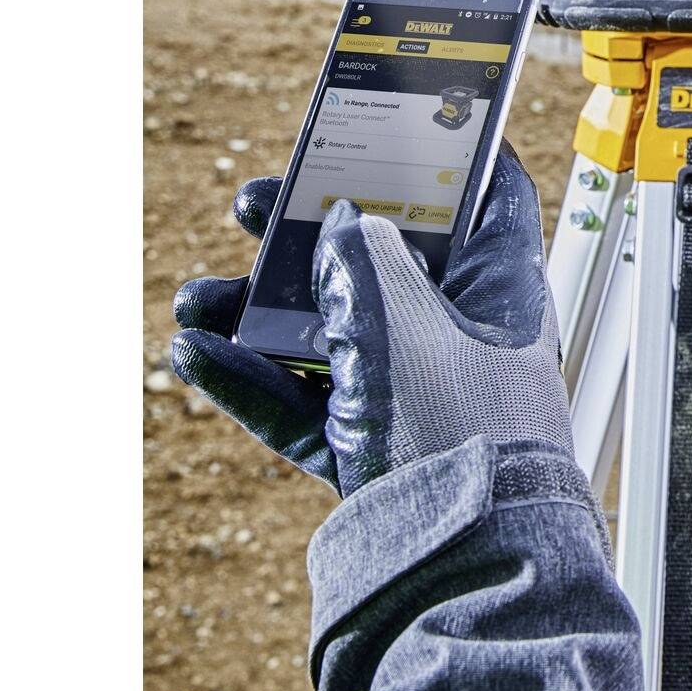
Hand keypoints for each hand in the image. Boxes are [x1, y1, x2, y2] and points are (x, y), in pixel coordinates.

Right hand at [170, 144, 572, 494]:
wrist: (465, 571)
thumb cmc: (458, 432)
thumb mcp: (404, 319)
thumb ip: (364, 256)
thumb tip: (342, 220)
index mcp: (500, 290)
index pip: (487, 199)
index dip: (446, 152)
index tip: (397, 119)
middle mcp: (461, 335)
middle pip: (384, 261)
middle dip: (310, 231)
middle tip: (253, 203)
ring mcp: (415, 395)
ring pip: (331, 334)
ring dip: (259, 312)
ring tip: (196, 295)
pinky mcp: (373, 451)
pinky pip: (304, 406)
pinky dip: (249, 382)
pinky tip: (191, 357)